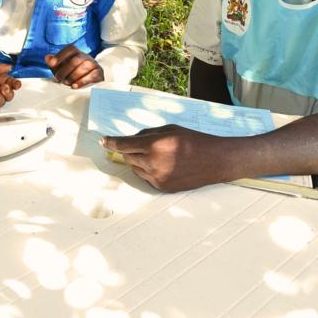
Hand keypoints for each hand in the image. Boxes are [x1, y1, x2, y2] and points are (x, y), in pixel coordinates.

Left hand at [45, 45, 103, 87]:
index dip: (60, 55)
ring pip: (84, 67)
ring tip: (66, 83)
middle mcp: (85, 56)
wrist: (91, 80)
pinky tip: (75, 86)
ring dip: (73, 76)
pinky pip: (92, 75)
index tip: (51, 64)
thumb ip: (54, 64)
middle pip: (76, 60)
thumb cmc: (73, 73)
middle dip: (64, 71)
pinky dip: (82, 81)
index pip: (70, 49)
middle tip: (58, 79)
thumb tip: (47, 57)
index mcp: (76, 53)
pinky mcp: (99, 72)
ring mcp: (93, 64)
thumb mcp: (62, 68)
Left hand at [100, 125, 229, 191]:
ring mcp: (157, 178)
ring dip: (139, 160)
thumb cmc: (193, 140)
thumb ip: (147, 134)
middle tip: (143, 145)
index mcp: (154, 145)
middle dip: (130, 150)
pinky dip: (148, 170)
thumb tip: (131, 140)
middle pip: (128, 157)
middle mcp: (153, 163)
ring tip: (159, 154)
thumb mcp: (169, 130)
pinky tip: (165, 164)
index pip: (124, 145)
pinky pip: (146, 178)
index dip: (111, 143)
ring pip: (135, 168)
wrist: (214, 161)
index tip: (103, 141)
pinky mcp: (162, 188)